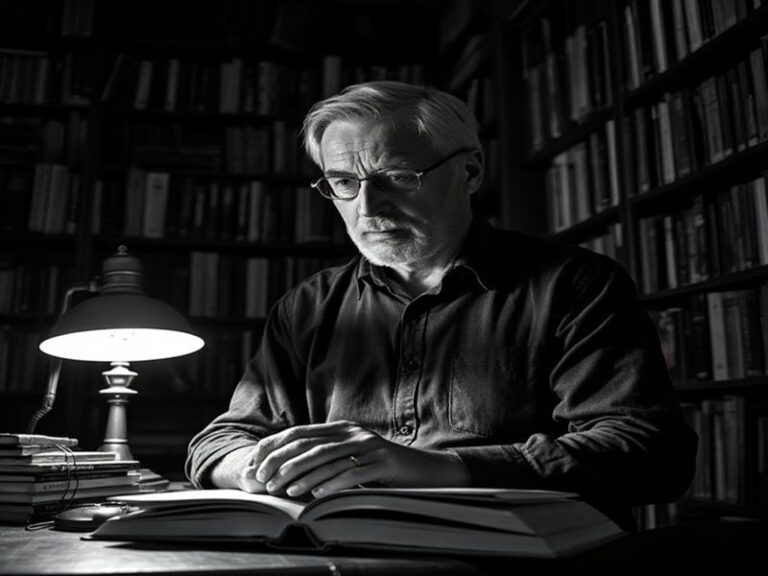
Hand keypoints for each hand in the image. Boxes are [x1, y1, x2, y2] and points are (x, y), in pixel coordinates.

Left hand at [250, 421, 470, 497]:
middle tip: (264, 479)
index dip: (276, 446)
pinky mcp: (383, 463)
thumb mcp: (353, 458)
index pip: (301, 433)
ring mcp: (369, 446)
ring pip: (328, 459)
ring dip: (302, 475)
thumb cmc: (383, 468)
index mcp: (342, 428)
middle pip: (310, 445)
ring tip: (284, 490)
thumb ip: (328, 459)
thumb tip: (288, 471)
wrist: (424, 470)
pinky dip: (332, 483)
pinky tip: (317, 494)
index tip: (256, 463)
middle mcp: (353, 433)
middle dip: (283, 462)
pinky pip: (353, 473)